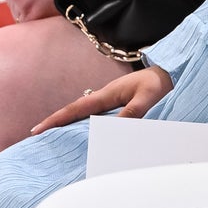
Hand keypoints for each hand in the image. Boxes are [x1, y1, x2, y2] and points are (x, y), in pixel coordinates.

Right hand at [31, 64, 173, 133]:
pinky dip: (81, 123)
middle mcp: (103, 97)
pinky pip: (93, 116)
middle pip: (72, 112)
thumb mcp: (148, 96)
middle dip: (54, 122)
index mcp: (106, 95)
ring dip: (66, 123)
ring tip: (52, 135)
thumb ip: (133, 111)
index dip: (55, 120)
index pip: (75, 110)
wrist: (170, 72)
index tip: (36, 130)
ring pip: (82, 114)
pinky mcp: (116, 104)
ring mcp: (109, 100)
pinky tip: (81, 131)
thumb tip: (114, 129)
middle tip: (36, 134)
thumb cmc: (159, 82)